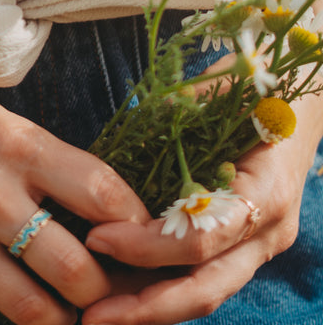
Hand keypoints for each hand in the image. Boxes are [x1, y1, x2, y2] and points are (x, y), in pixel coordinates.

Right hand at [0, 29, 149, 324]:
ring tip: (68, 317)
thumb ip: (44, 160)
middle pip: (78, 273)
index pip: (105, 194)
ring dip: (60, 324)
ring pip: (32, 315)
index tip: (143, 242)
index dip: (140, 227)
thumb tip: (94, 207)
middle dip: (106, 295)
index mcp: (18, 146)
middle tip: (113, 296)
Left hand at [81, 59, 322, 324]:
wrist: (298, 100)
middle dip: (147, 308)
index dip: (148, 245)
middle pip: (208, 287)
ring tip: (97, 314)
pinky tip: (121, 292)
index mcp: (266, 191)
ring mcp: (259, 243)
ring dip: (150, 309)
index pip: (203, 238)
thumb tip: (128, 137)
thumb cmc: (256, 87)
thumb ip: (181, 116)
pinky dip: (162, 291)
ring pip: (206, 293)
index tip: (96, 238)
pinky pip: (202, 278)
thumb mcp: (222, 91)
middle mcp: (267, 229)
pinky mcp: (242, 246)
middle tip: (91, 315)